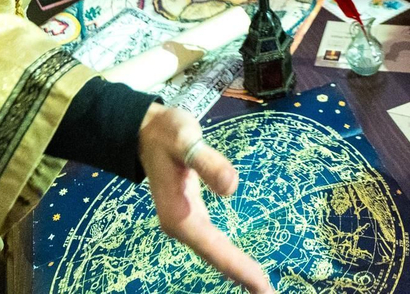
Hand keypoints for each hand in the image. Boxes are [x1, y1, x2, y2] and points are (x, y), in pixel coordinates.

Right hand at [139, 104, 274, 293]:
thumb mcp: (185, 140)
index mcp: (179, 214)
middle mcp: (180, 224)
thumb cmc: (167, 133)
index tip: (261, 285)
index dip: (237, 267)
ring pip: (213, 252)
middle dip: (241, 276)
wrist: (147, 131)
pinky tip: (241, 266)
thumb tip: (232, 188)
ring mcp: (184, 222)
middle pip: (214, 256)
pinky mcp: (189, 217)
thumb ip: (207, 162)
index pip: (213, 246)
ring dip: (236, 270)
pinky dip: (228, 257)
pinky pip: (212, 243)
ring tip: (261, 287)